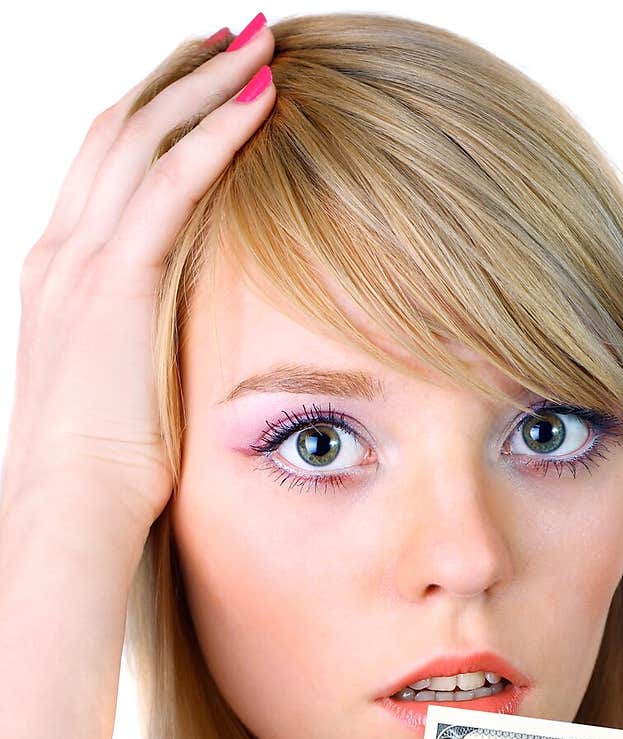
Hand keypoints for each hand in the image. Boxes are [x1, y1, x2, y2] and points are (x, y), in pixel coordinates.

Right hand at [1, 20, 275, 541]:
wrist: (70, 508)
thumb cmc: (103, 471)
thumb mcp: (121, 387)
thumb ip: (143, 341)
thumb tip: (185, 336)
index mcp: (60, 272)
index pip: (108, 161)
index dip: (157, 110)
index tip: (206, 78)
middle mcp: (62, 250)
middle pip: (119, 126)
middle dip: (179, 73)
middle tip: (237, 33)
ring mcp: (81, 261)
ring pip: (143, 137)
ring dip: (205, 83)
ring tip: (261, 42)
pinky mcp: (115, 283)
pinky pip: (171, 184)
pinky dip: (215, 135)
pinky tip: (262, 103)